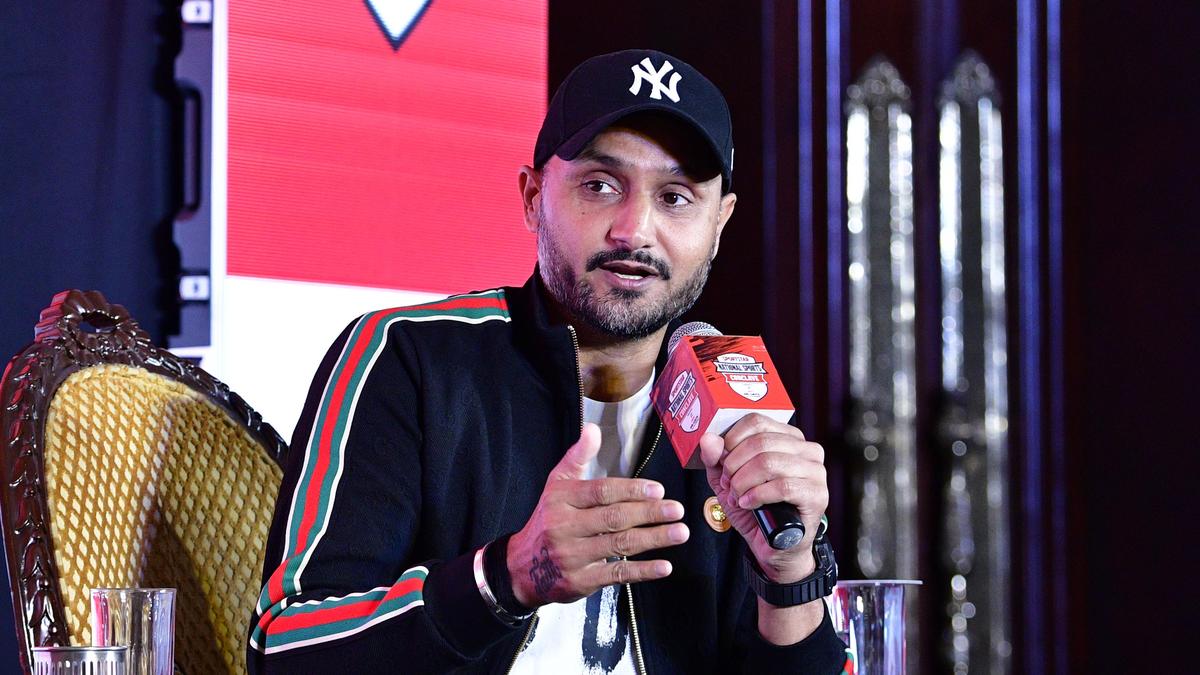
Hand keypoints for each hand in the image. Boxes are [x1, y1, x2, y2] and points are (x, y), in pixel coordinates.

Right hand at [507, 423, 689, 606]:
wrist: (523, 567)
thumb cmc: (547, 520)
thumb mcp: (556, 484)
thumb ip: (578, 456)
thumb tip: (593, 429)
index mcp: (562, 499)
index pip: (601, 492)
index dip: (631, 490)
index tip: (657, 490)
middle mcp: (565, 527)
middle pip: (613, 518)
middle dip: (649, 513)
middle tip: (676, 509)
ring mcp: (573, 556)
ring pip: (619, 544)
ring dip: (654, 538)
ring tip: (679, 532)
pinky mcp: (582, 580)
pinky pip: (617, 573)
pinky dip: (643, 571)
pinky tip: (664, 566)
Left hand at [699, 414, 827, 583]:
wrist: (774, 546)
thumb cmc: (755, 508)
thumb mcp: (727, 481)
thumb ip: (716, 459)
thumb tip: (708, 438)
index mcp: (787, 438)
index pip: (756, 421)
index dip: (732, 439)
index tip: (722, 461)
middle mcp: (807, 449)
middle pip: (761, 442)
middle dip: (735, 465)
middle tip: (728, 484)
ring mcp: (816, 471)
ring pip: (770, 462)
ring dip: (743, 482)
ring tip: (737, 496)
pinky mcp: (818, 495)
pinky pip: (783, 486)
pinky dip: (757, 495)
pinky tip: (748, 504)